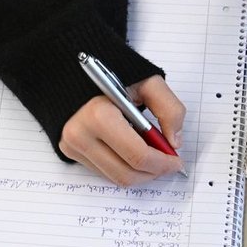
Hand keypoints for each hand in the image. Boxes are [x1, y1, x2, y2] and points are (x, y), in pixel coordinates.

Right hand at [60, 75, 185, 186]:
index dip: (163, 164)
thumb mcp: (148, 81)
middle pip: (127, 174)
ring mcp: (72, 146)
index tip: (177, 162)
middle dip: (154, 173)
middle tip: (168, 164)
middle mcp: (81, 135)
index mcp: (99, 116)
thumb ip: (169, 109)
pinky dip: (124, 167)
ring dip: (140, 174)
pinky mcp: (70, 151)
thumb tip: (174, 142)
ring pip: (115, 178)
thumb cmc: (113, 71)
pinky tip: (133, 152)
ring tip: (153, 158)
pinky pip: (104, 172)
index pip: (138, 156)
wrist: (73, 68)